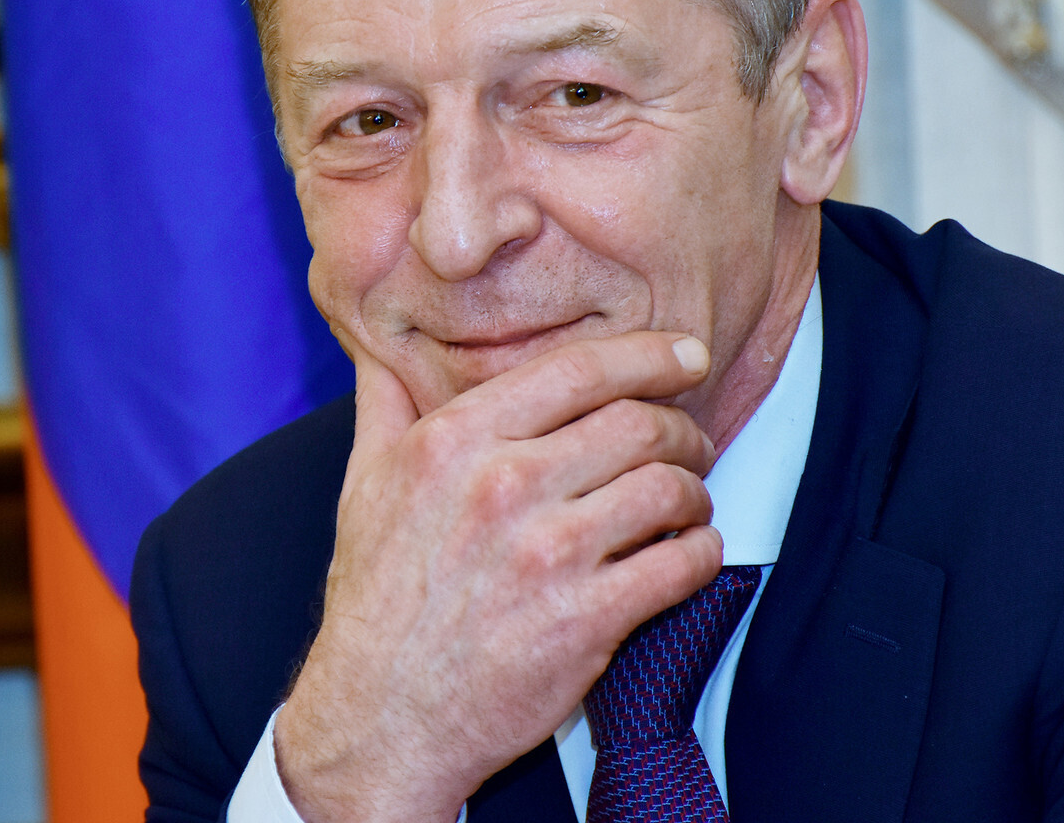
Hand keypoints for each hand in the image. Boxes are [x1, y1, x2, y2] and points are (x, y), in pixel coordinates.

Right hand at [274, 330, 723, 822]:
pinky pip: (681, 564)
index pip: (577, 369)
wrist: (378, 717)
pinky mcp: (585, 621)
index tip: (685, 355)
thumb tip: (375, 345)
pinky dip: (701, 553)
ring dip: (695, 492)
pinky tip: (687, 554)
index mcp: (453, 442)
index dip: (648, 354)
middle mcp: (502, 486)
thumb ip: (383, 405)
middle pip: (638, 424)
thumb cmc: (375, 600)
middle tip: (689, 445)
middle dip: (682, 430)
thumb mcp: (362, 486)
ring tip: (686, 504)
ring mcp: (547, 555)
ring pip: (668, 488)